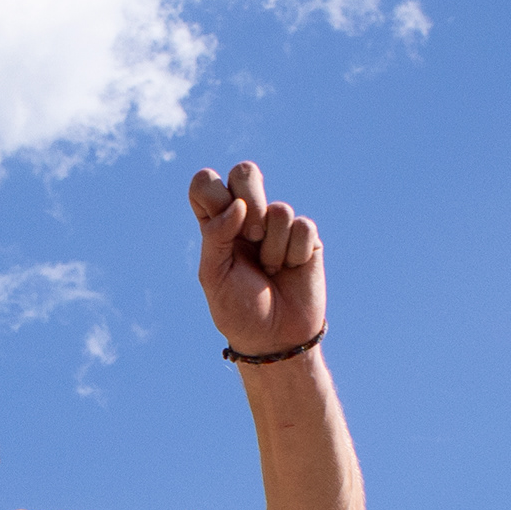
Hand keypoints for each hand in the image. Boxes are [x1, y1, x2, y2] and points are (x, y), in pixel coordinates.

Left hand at [189, 160, 324, 356]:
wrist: (274, 337)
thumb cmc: (238, 309)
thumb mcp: (213, 277)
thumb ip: (216, 236)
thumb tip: (239, 205)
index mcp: (216, 224)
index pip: (205, 183)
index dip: (211, 192)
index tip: (218, 221)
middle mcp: (246, 217)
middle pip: (245, 171)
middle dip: (250, 200)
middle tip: (250, 237)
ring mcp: (277, 224)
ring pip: (279, 209)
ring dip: (273, 248)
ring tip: (270, 270)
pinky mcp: (305, 237)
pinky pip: (303, 227)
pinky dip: (294, 254)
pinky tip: (291, 270)